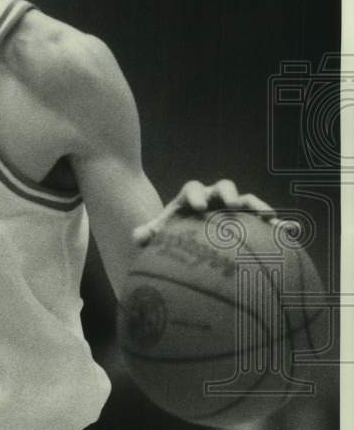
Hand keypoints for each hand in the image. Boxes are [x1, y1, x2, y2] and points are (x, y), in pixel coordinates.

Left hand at [132, 179, 297, 245]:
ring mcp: (232, 210)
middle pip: (222, 188)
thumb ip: (147, 234)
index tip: (198, 208)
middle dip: (228, 194)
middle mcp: (213, 199)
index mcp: (190, 199)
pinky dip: (278, 224)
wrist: (188, 241)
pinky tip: (291, 230)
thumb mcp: (158, 235)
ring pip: (247, 200)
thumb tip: (138, 237)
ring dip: (256, 206)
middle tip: (233, 206)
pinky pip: (266, 221)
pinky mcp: (248, 223)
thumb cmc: (172, 236)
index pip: (192, 188)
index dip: (195, 195)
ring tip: (267, 216)